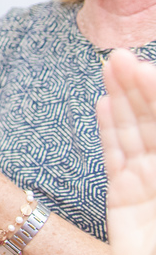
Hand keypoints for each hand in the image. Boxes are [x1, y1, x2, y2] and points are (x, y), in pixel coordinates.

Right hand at [98, 49, 155, 254]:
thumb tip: (142, 102)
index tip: (147, 66)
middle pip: (155, 121)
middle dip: (140, 87)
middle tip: (122, 56)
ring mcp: (150, 184)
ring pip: (134, 132)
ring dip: (122, 98)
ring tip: (111, 67)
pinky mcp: (123, 198)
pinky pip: (115, 157)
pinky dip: (109, 130)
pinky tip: (103, 104)